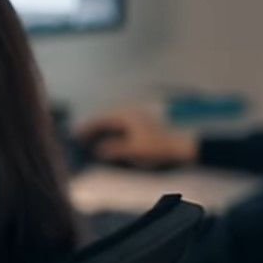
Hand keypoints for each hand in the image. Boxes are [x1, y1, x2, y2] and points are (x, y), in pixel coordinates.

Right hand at [76, 107, 199, 167]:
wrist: (186, 144)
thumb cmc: (159, 146)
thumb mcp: (133, 150)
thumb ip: (114, 149)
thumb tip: (99, 150)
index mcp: (127, 115)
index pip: (102, 119)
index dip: (88, 127)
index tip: (76, 134)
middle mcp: (133, 112)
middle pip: (109, 119)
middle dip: (96, 128)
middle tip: (84, 138)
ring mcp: (142, 117)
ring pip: (118, 122)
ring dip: (107, 131)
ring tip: (98, 141)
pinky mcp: (149, 124)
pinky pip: (127, 126)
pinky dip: (117, 133)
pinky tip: (116, 142)